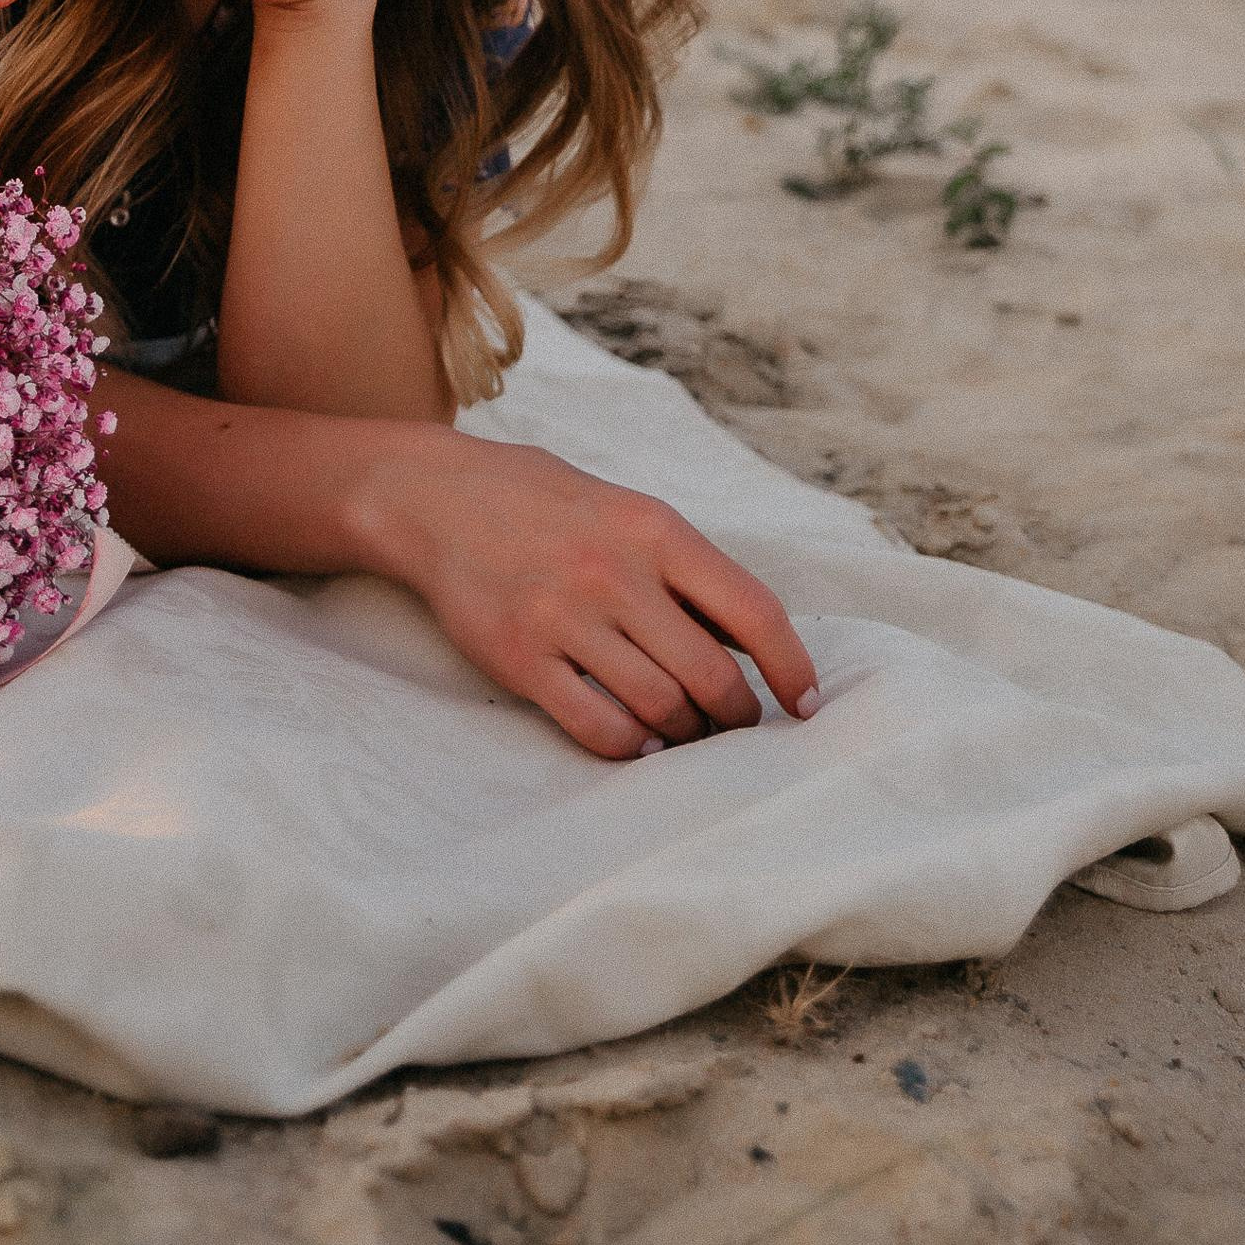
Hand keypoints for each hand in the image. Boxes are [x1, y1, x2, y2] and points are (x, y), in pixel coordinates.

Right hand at [360, 430, 819, 760]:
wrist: (438, 497)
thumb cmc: (548, 505)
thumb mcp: (628, 512)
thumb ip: (686, 570)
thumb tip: (753, 644)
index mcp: (655, 529)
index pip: (754, 610)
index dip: (792, 665)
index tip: (806, 703)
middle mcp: (615, 573)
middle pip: (712, 675)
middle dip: (736, 716)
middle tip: (735, 728)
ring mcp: (565, 617)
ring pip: (660, 709)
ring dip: (683, 734)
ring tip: (683, 733)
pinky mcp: (520, 658)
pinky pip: (597, 727)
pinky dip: (630, 747)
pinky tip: (637, 743)